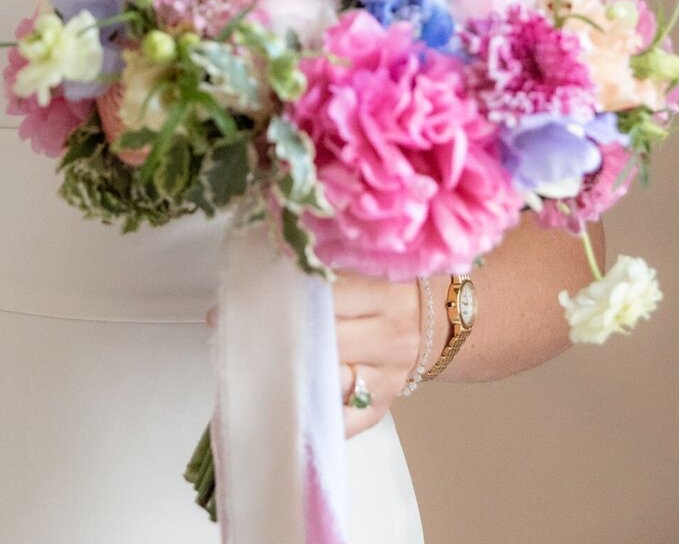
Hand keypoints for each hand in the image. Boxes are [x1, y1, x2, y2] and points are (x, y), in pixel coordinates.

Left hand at [205, 273, 425, 440]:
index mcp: (384, 294)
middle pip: (326, 342)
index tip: (244, 296)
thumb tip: (270, 255)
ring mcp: (384, 379)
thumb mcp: (373, 265)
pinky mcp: (379, 409)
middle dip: (279, 337)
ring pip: (330, 383)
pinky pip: (341, 423)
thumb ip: (331, 262)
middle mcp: (388, 339)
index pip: (329, 296)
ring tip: (249, 366)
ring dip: (288, 376)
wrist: (442, 321)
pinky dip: (311, 416)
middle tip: (237, 331)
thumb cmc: (394, 286)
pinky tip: (279, 405)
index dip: (285, 296)